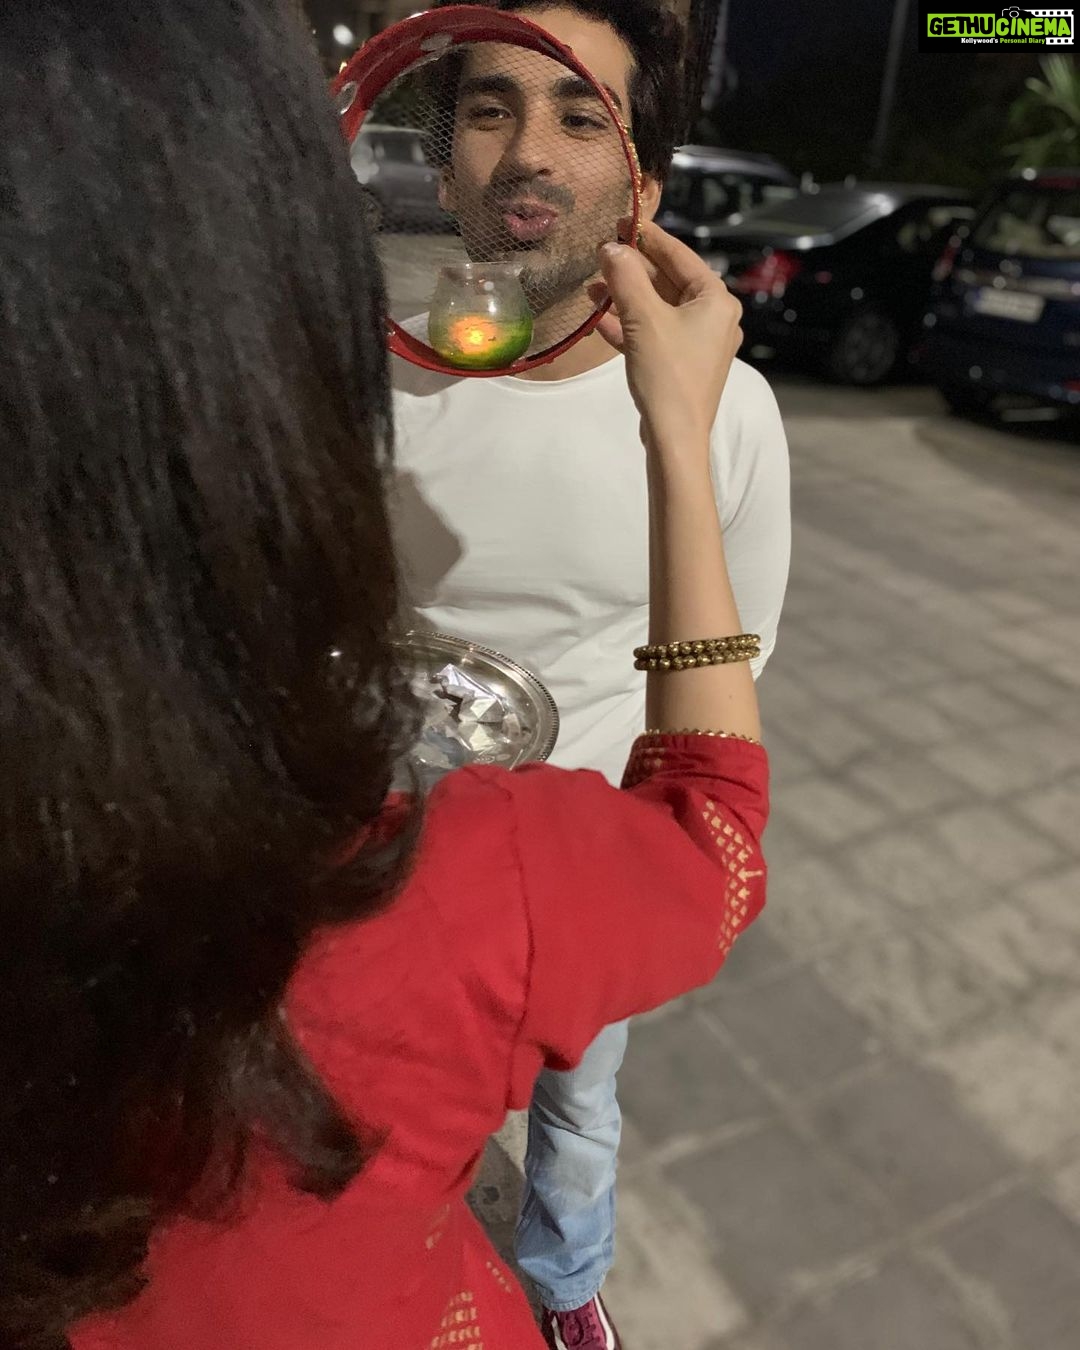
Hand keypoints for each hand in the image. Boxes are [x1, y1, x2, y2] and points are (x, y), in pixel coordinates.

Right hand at [592, 221, 743, 454]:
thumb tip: (610, 247)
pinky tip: (600, 322)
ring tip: (593, 289)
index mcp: (715, 299)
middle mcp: (714, 318)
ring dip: (626, 298)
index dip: (647, 237)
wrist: (675, 438)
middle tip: (602, 255)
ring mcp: (700, 344)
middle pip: (669, 282)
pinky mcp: (684, 365)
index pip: (679, 255)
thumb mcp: (642, 318)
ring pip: (659, 309)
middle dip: (632, 271)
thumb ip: (625, 277)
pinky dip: (631, 326)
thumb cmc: (667, 374)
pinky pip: (656, 334)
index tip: (621, 222)